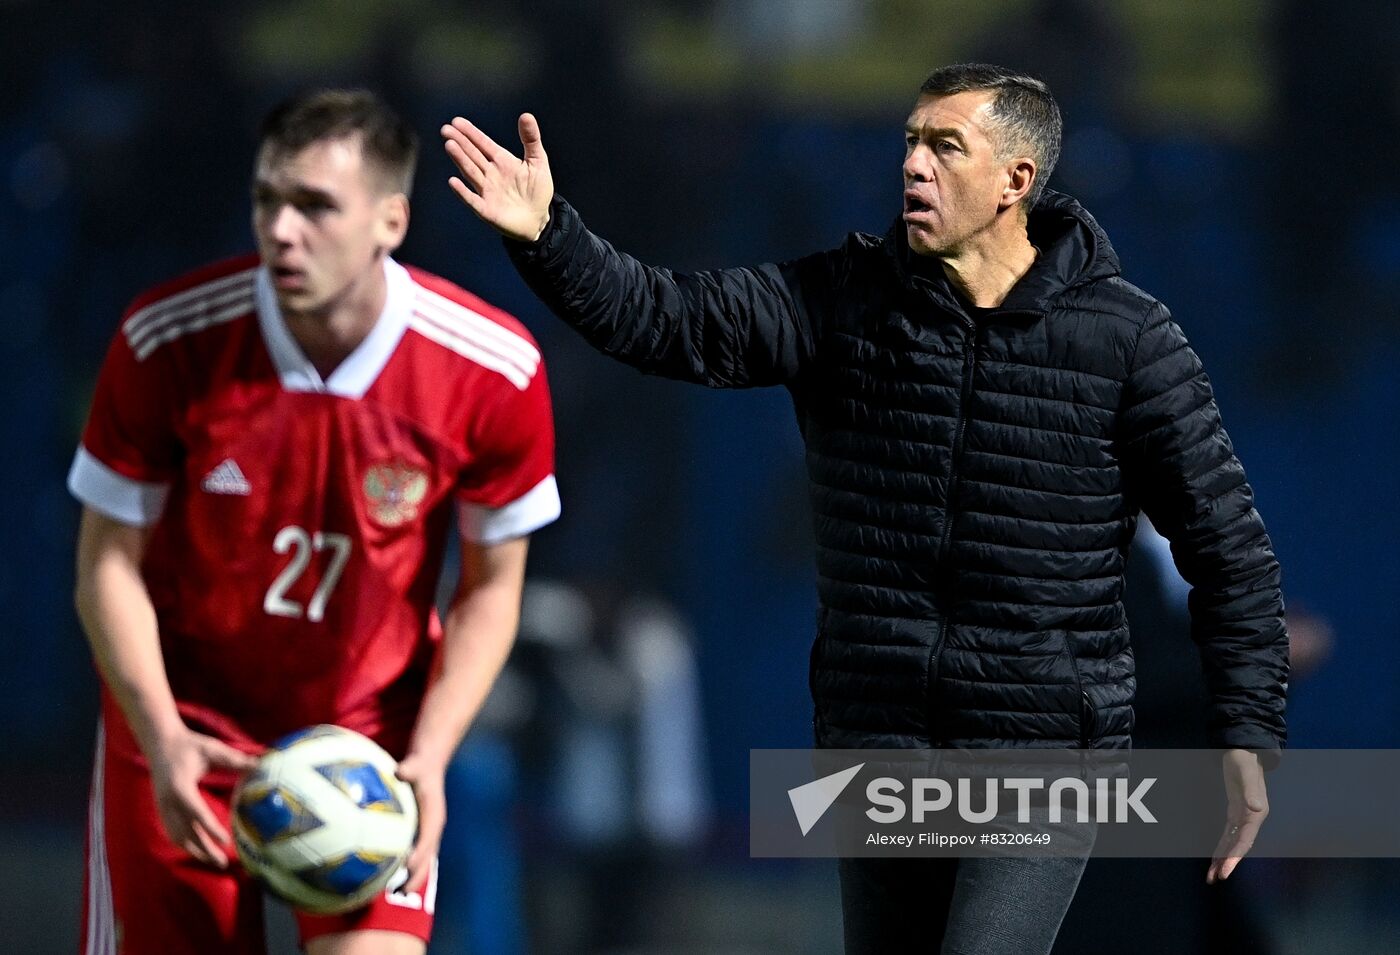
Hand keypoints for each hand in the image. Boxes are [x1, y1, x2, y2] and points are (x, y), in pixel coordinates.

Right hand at [149, 728, 257, 867]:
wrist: (160, 743)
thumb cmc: (190, 744)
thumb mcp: (213, 749)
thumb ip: (236, 759)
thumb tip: (261, 763)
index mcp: (180, 787)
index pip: (196, 812)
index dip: (210, 828)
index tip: (225, 841)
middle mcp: (168, 801)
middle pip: (186, 832)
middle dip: (204, 849)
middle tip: (224, 863)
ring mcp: (162, 807)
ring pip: (178, 836)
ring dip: (196, 851)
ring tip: (215, 862)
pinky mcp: (161, 809)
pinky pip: (172, 832)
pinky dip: (186, 844)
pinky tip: (200, 852)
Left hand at [395, 753, 446, 895]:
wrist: (428, 765)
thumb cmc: (421, 765)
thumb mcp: (417, 764)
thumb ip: (410, 768)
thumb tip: (400, 771)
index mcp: (434, 815)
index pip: (429, 837)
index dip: (420, 851)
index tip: (408, 864)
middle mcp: (432, 828)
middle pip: (428, 857)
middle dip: (417, 876)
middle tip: (400, 891)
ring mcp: (426, 833)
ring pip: (422, 861)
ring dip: (411, 877)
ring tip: (394, 892)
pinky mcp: (418, 834)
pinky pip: (413, 854)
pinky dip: (404, 868)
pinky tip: (385, 876)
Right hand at [442, 113, 553, 241]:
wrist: (538, 220)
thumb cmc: (538, 190)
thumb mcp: (538, 162)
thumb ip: (531, 140)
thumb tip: (526, 115)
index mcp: (501, 161)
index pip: (483, 144)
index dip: (471, 133)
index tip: (457, 121)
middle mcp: (490, 174)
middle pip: (473, 155)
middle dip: (460, 142)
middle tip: (446, 130)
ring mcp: (487, 192)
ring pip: (471, 172)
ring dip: (460, 160)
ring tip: (450, 145)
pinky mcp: (486, 210)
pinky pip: (472, 200)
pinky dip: (463, 192)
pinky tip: (453, 182)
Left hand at [1207, 748, 1268, 883]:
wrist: (1244, 750)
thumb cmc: (1245, 761)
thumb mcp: (1246, 773)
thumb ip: (1252, 790)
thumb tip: (1255, 808)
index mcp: (1256, 814)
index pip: (1244, 841)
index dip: (1235, 857)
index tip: (1225, 871)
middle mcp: (1251, 819)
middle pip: (1238, 846)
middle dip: (1227, 863)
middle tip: (1215, 879)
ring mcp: (1243, 817)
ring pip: (1232, 843)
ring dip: (1222, 858)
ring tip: (1212, 876)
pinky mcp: (1235, 812)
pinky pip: (1228, 835)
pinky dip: (1222, 846)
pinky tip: (1215, 858)